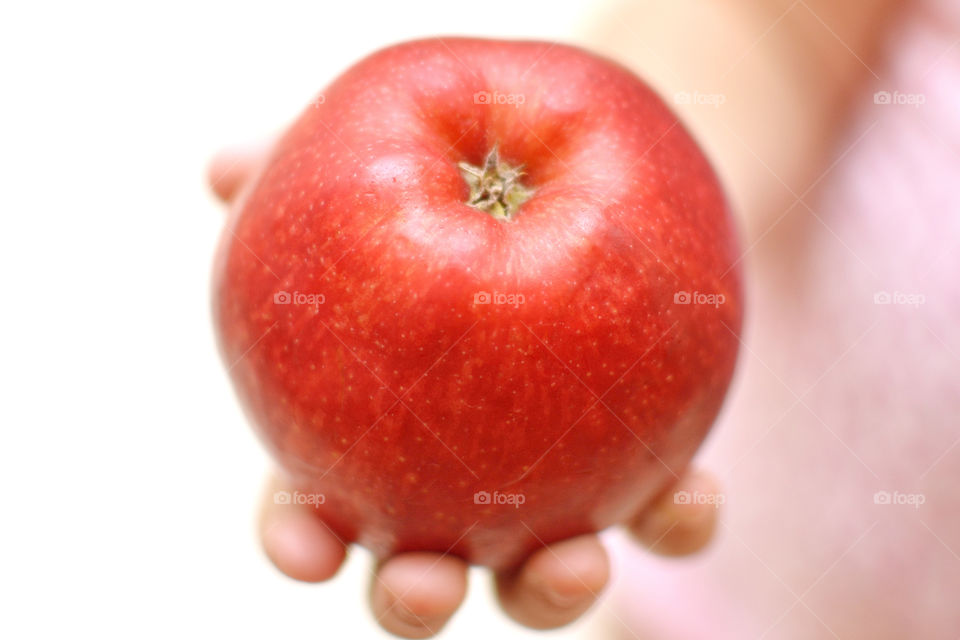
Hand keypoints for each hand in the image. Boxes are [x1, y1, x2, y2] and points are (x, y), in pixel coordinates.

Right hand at [209, 147, 721, 637]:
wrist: (584, 162)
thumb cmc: (460, 167)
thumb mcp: (379, 156)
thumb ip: (297, 166)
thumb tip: (221, 169)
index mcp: (374, 428)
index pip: (315, 500)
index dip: (298, 534)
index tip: (304, 548)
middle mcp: (458, 472)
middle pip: (423, 565)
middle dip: (414, 596)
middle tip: (422, 585)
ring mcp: (552, 477)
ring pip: (541, 571)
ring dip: (552, 591)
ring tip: (573, 562)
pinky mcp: (645, 458)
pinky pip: (666, 516)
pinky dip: (677, 521)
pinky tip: (688, 495)